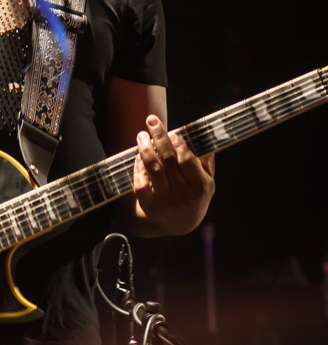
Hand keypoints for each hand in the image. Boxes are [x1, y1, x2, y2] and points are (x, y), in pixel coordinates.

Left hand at [134, 115, 214, 235]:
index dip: (177, 144)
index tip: (172, 132)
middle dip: (159, 137)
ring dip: (145, 148)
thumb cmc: (194, 195)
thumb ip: (206, 161)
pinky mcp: (149, 205)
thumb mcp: (207, 182)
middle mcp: (183, 194)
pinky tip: (138, 157)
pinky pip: (140, 183)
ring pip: (152, 168)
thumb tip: (203, 136)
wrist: (179, 223)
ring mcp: (165, 201)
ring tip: (141, 135)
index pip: (187, 160)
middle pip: (168, 160)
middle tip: (151, 120)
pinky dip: (138, 168)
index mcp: (200, 186)